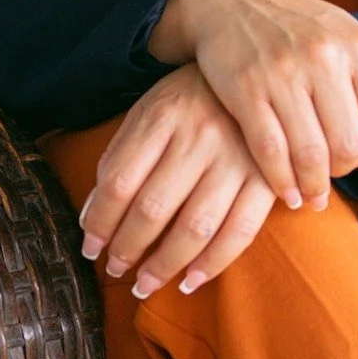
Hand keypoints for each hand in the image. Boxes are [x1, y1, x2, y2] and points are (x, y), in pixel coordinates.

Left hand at [78, 63, 276, 296]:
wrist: (256, 74)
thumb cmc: (189, 101)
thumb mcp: (147, 112)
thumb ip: (119, 158)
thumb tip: (93, 218)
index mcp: (162, 116)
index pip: (119, 181)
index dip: (100, 222)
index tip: (90, 247)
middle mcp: (199, 137)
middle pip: (153, 208)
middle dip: (127, 248)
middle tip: (115, 269)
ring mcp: (236, 158)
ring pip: (195, 227)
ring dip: (164, 265)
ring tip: (143, 285)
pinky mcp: (267, 179)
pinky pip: (239, 232)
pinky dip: (213, 264)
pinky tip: (191, 281)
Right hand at [147, 0, 357, 209]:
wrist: (230, 2)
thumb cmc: (299, 31)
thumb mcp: (350, 50)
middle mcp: (325, 56)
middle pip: (350, 146)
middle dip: (344, 171)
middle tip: (332, 172)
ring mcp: (283, 71)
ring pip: (311, 155)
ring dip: (314, 186)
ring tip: (311, 193)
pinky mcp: (246, 88)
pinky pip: (270, 152)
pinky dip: (281, 182)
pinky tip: (287, 191)